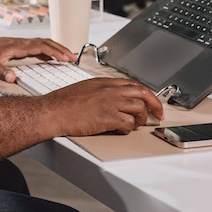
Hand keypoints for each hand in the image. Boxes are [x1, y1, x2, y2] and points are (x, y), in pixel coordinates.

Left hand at [0, 36, 75, 82]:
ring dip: (57, 49)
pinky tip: (52, 58)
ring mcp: (21, 44)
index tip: (66, 58)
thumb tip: (12, 79)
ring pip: (43, 43)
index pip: (42, 46)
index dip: (55, 52)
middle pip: (46, 43)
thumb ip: (1, 72)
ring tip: (68, 57)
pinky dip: (48, 51)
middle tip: (74, 58)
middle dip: (61, 50)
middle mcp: (22, 43)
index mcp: (18, 46)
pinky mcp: (19, 47)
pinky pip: (38, 47)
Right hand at [47, 78, 163, 135]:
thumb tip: (115, 99)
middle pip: (142, 93)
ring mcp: (110, 103)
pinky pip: (129, 124)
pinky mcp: (108, 118)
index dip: (145, 93)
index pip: (133, 84)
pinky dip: (129, 129)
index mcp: (104, 82)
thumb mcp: (85, 88)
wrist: (53, 111)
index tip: (150, 101)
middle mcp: (110, 90)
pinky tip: (121, 129)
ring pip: (139, 108)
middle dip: (155, 104)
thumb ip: (102, 91)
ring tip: (134, 124)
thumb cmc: (63, 102)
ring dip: (140, 118)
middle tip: (158, 113)